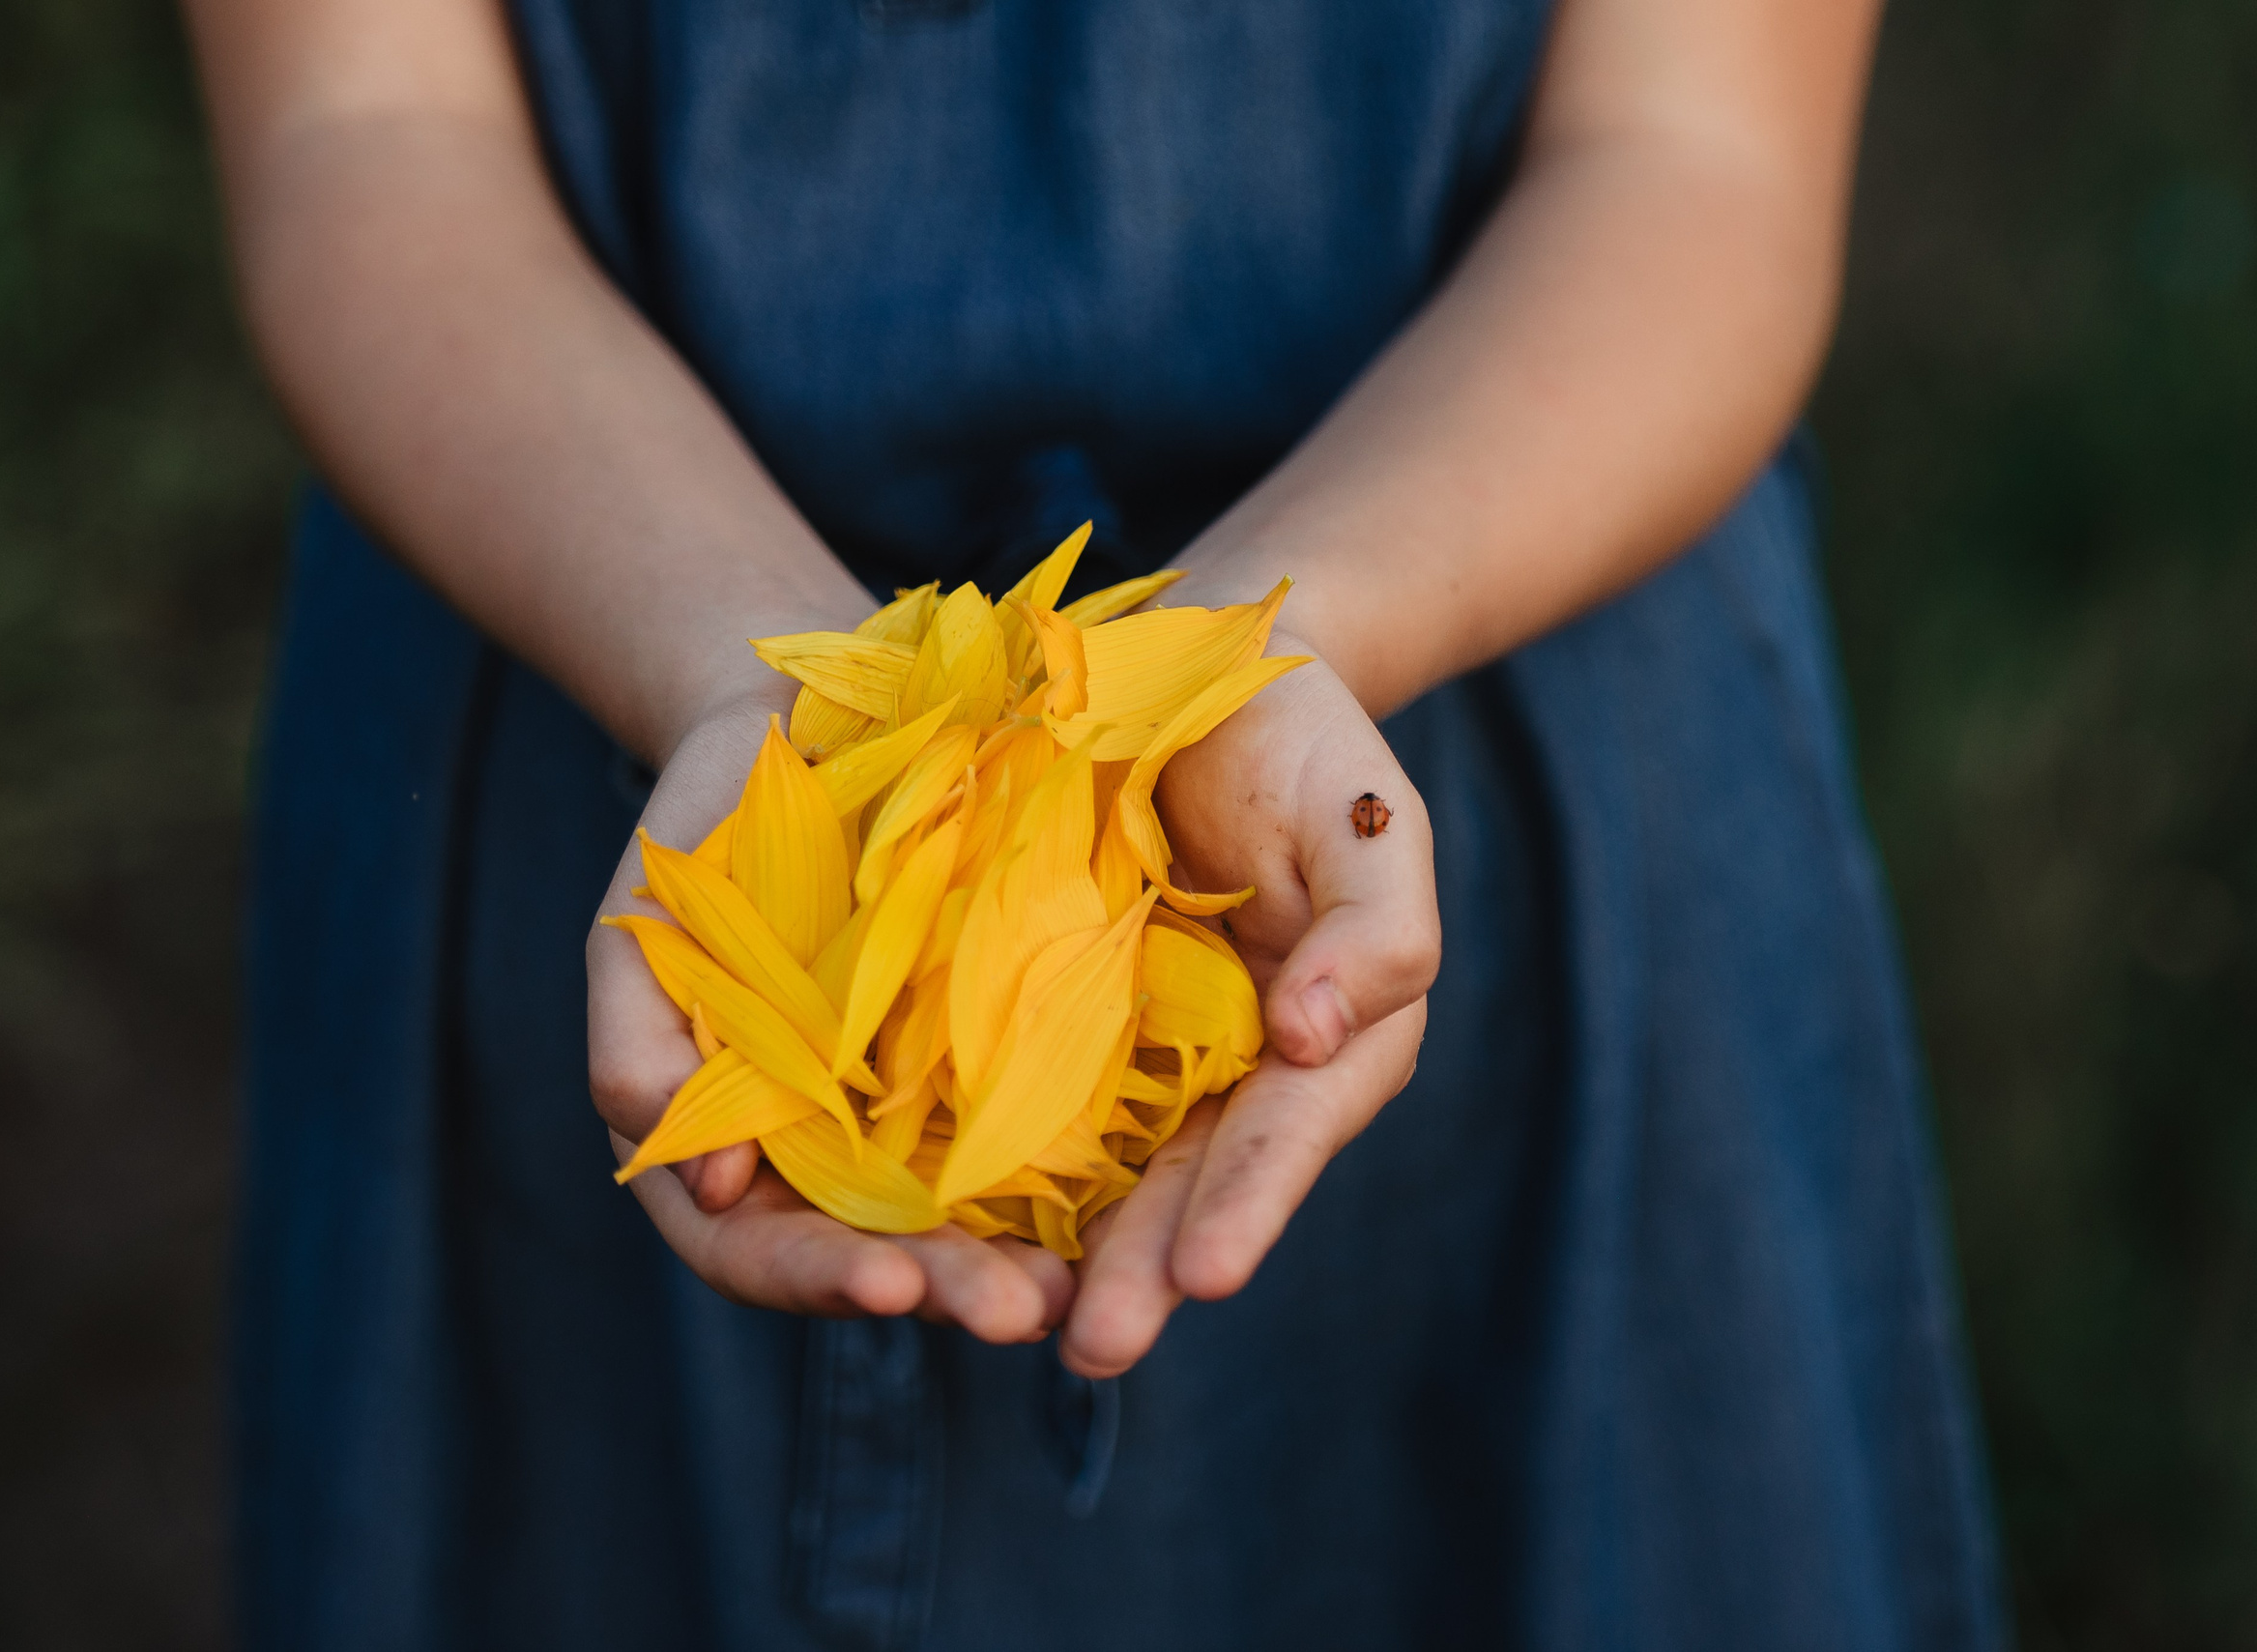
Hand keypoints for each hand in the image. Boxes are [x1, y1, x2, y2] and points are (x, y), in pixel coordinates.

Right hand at [587, 692, 1075, 1341]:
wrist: (803, 737)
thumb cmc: (701, 837)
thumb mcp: (645, 932)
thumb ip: (640, 1051)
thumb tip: (710, 1188)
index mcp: (725, 1145)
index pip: (755, 1247)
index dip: (817, 1275)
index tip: (890, 1278)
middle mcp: (825, 1158)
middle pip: (878, 1257)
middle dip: (947, 1290)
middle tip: (1022, 1313)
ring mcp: (912, 1122)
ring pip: (963, 1223)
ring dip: (1017, 1264)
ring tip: (1076, 1290)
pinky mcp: (991, 1069)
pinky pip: (1030, 1140)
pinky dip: (1071, 1183)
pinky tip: (1130, 1203)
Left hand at [1061, 645, 1438, 1376]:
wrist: (1194, 665)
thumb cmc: (1304, 744)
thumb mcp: (1368, 820)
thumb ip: (1375, 931)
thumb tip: (1315, 1040)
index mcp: (1325, 1037)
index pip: (1289, 1130)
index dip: (1252, 1200)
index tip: (1207, 1272)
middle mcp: (1232, 1069)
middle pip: (1192, 1182)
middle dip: (1147, 1268)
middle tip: (1096, 1346)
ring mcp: (1138, 1053)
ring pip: (1106, 1170)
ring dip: (1070, 1252)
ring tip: (1028, 1324)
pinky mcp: (1052, 1023)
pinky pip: (1026, 1105)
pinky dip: (999, 1169)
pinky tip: (952, 1230)